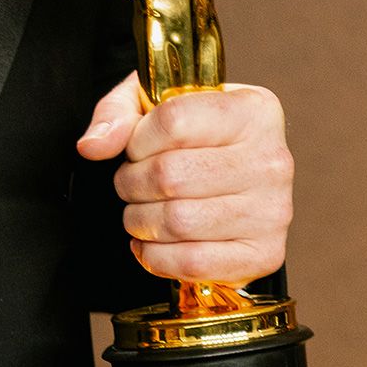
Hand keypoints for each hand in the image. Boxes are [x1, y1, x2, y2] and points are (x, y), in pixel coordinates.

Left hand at [76, 74, 293, 286]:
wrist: (236, 181)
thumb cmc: (196, 139)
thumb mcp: (155, 104)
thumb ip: (117, 112)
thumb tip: (94, 145)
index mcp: (253, 111)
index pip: (174, 120)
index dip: (138, 140)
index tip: (138, 148)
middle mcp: (271, 160)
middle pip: (169, 176)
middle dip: (131, 184)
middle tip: (133, 184)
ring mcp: (272, 210)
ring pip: (177, 222)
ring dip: (140, 220)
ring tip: (144, 210)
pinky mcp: (264, 253)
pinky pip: (192, 262)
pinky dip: (156, 256)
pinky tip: (155, 242)